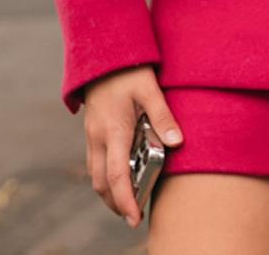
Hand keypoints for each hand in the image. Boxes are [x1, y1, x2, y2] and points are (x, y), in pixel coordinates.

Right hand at [82, 65, 183, 226]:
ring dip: (109, 191)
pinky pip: (94, 161)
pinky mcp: (91, 129)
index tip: (135, 217)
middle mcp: (98, 136)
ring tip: (129, 200)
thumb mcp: (149, 89)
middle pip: (101, 183)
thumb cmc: (128, 69)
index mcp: (113, 130)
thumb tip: (177, 143)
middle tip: (134, 214)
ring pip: (95, 174)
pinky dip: (105, 175)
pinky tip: (120, 173)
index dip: (126, 200)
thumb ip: (162, 116)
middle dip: (116, 203)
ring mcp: (91, 134)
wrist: (102, 51)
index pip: (117, 175)